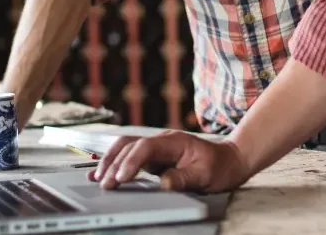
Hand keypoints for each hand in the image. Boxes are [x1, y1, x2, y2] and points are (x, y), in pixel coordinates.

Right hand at [90, 130, 248, 192]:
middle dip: (114, 163)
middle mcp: (162, 140)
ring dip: (110, 160)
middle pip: (130, 145)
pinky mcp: (154, 156)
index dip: (131, 161)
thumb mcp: (206, 176)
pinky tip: (102, 172)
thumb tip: (163, 183)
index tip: (121, 178)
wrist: (229, 160)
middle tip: (104, 184)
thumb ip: (184, 179)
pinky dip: (115, 162)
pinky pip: (130, 155)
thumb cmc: (219, 167)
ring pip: (126, 147)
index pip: (146, 147)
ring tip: (97, 177)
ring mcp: (157, 147)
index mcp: (175, 142)